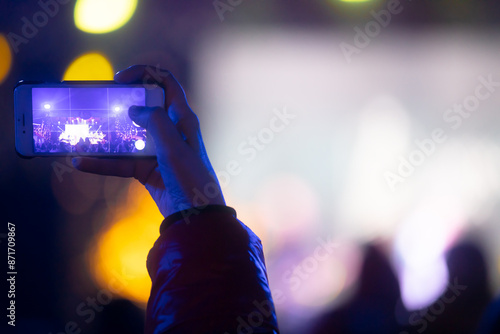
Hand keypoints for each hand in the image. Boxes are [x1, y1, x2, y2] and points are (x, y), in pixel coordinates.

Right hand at [73, 65, 224, 217]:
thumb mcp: (174, 147)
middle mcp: (170, 131)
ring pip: (128, 136)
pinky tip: (81, 162)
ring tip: (81, 132)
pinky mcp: (147, 170)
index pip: (166, 84)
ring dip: (106, 135)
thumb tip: (132, 110)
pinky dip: (103, 163)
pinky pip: (121, 162)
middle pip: (142, 107)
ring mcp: (157, 151)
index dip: (144, 74)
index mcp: (182, 119)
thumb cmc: (191, 178)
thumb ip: (155, 123)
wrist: (196, 217)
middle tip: (97, 103)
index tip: (119, 79)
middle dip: (119, 103)